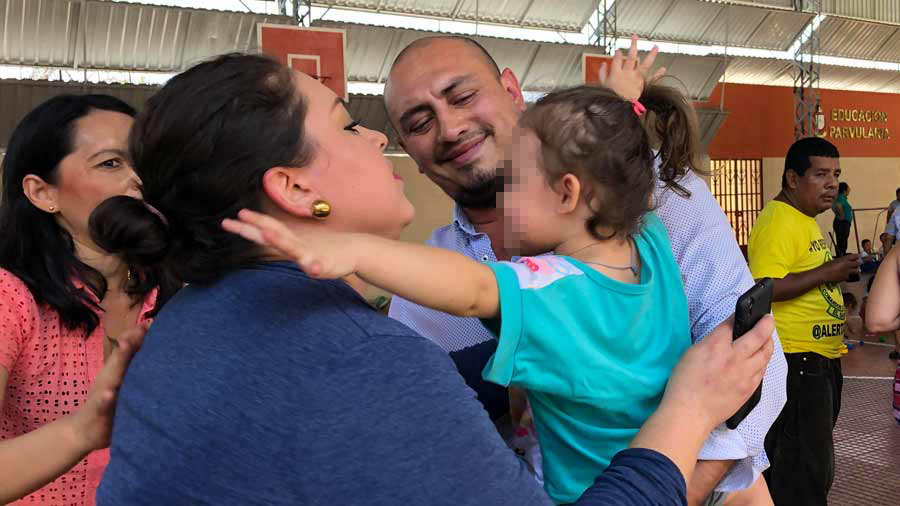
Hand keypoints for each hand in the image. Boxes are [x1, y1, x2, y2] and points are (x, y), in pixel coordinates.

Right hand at [70, 323, 146, 451]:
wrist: (82, 432)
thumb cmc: (107, 404)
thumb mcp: (120, 383)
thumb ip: (131, 366)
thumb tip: (147, 345)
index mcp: (115, 373)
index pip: (128, 351)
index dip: (138, 336)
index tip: (150, 322)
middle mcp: (108, 379)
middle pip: (120, 357)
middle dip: (130, 342)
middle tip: (141, 327)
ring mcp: (102, 394)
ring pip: (111, 376)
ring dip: (118, 361)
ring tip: (126, 346)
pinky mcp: (97, 412)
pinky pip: (101, 405)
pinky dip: (105, 399)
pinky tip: (109, 394)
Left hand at [222, 209, 358, 278]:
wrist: (353, 251)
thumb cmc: (325, 248)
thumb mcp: (300, 246)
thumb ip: (283, 242)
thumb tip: (263, 235)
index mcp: (291, 241)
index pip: (268, 229)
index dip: (251, 224)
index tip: (232, 218)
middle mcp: (298, 245)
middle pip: (274, 234)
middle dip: (258, 226)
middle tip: (241, 216)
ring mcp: (311, 254)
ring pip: (294, 248)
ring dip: (281, 241)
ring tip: (268, 234)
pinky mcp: (324, 265)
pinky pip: (318, 267)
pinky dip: (315, 267)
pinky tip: (313, 268)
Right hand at [596, 35, 665, 100]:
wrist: (618, 109)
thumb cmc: (609, 98)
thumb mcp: (601, 85)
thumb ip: (602, 73)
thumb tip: (603, 65)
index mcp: (616, 73)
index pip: (617, 58)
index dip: (617, 53)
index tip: (618, 50)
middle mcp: (627, 73)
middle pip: (631, 56)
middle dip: (633, 45)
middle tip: (635, 37)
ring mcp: (636, 79)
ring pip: (644, 64)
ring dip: (651, 55)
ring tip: (656, 47)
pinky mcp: (643, 86)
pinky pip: (652, 79)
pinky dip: (658, 74)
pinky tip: (663, 69)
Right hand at [660, 316, 774, 432]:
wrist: (690, 412)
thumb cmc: (684, 384)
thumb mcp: (691, 354)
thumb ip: (710, 342)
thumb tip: (724, 336)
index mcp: (715, 346)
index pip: (732, 324)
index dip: (738, 315)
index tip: (742, 312)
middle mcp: (734, 357)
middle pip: (758, 335)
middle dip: (766, 323)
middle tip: (768, 319)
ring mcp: (745, 374)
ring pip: (766, 353)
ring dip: (769, 342)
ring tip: (768, 338)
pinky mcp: (749, 388)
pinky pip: (762, 370)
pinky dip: (763, 361)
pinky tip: (761, 359)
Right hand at [822, 254, 861, 282]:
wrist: (823, 274)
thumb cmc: (826, 266)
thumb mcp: (834, 261)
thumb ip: (841, 261)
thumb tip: (845, 261)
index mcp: (844, 259)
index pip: (855, 256)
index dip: (858, 256)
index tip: (859, 256)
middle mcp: (848, 265)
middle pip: (858, 263)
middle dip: (858, 263)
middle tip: (858, 263)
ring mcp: (848, 271)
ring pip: (856, 271)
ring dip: (855, 270)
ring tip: (852, 270)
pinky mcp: (846, 277)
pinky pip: (849, 276)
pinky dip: (847, 276)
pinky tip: (843, 275)